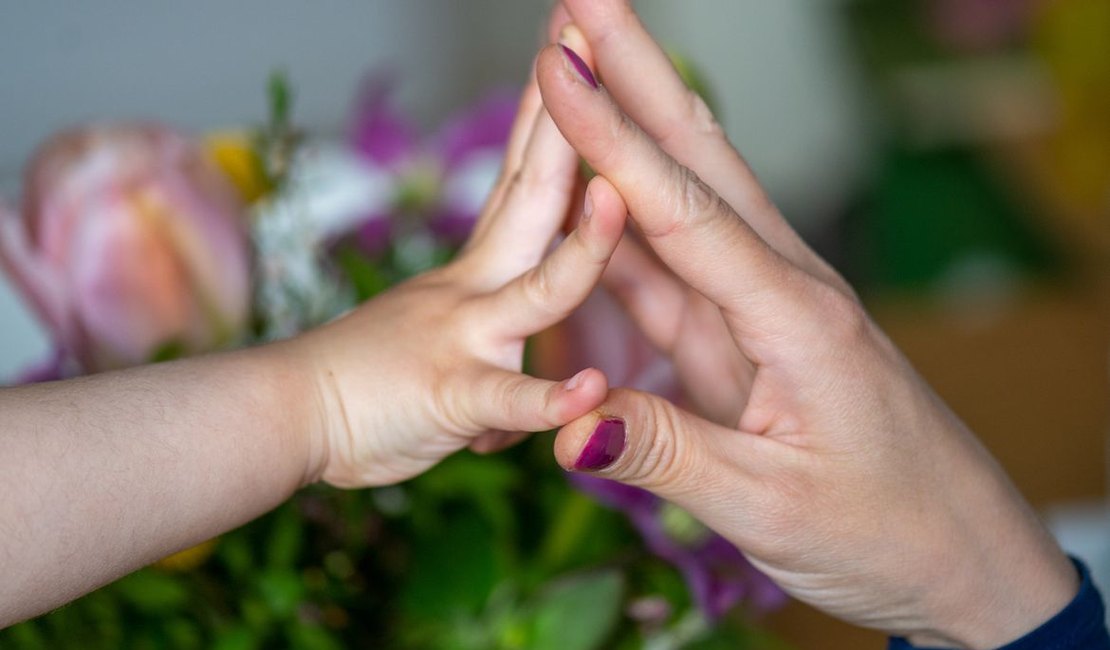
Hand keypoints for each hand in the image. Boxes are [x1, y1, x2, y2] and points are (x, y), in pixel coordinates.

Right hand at [293, 26, 626, 487]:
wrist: (276, 414)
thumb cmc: (358, 383)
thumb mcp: (428, 339)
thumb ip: (483, 342)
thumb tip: (511, 370)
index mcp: (479, 270)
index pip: (522, 176)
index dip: (551, 112)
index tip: (572, 49)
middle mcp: (476, 287)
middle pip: (534, 193)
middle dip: (566, 116)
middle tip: (585, 32)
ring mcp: (466, 338)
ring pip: (541, 290)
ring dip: (585, 246)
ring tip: (619, 196)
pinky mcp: (451, 398)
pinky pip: (506, 398)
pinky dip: (548, 398)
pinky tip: (589, 387)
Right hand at [538, 2, 1077, 646]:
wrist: (955, 555)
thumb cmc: (884, 528)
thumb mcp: (772, 506)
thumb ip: (667, 455)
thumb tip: (566, 428)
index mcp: (795, 319)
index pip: (684, 213)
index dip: (613, 142)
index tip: (558, 72)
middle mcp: (780, 292)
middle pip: (695, 165)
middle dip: (635, 75)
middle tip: (582, 1)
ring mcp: (759, 311)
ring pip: (681, 202)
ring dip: (629, 128)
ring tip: (578, 65)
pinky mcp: (742, 340)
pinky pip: (671, 270)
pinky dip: (623, 220)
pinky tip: (594, 184)